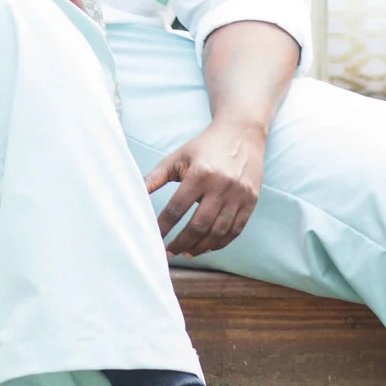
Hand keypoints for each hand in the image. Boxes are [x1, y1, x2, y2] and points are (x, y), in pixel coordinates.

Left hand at [145, 119, 266, 256]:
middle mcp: (221, 185)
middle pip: (199, 225)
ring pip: (218, 231)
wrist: (241, 133)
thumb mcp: (178, 157)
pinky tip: (207, 247)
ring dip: (200, 247)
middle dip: (181, 243)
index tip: (154, 238)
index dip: (164, 226)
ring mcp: (239, 195)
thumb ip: (155, 177)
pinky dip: (220, 243)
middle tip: (169, 252)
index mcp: (200, 174)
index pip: (177, 208)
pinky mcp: (251, 201)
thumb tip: (133, 193)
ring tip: (185, 252)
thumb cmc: (204, 146)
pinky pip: (236, 230)